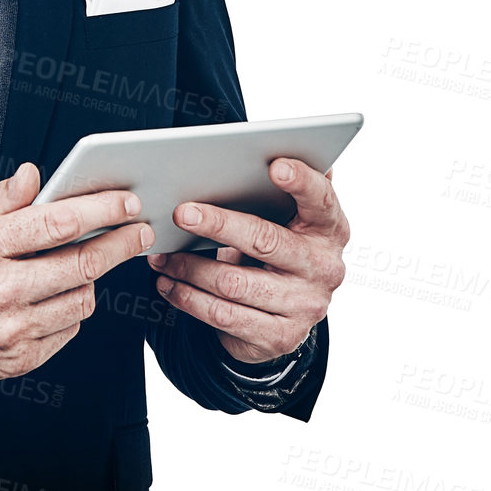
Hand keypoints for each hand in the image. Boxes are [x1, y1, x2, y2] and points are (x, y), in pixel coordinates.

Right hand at [0, 162, 153, 386]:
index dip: (100, 209)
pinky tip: (62, 292)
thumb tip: (35, 176)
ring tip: (91, 260)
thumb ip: (0, 198)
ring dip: (94, 277)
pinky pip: (68, 329)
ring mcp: (10, 330)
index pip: (57, 223)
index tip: (127, 201)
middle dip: (119, 243)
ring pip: (81, 299)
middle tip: (139, 231)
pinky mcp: (17, 359)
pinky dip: (73, 307)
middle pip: (81, 264)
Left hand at [146, 157, 348, 364]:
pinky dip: (188, 298)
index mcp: (329, 229)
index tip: (274, 166)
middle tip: (181, 213)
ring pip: (234, 283)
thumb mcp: (286, 222)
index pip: (322, 199)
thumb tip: (237, 155)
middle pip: (265, 240)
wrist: (287, 314)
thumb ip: (274, 193)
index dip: (301, 181)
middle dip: (219, 224)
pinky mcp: (280, 336)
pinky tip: (168, 283)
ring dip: (189, 267)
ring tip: (161, 255)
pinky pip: (224, 315)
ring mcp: (304, 305)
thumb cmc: (278, 248)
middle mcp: (323, 267)